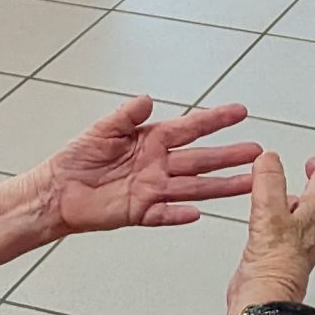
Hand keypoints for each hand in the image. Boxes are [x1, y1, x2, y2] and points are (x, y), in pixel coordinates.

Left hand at [41, 96, 261, 235]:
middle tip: (257, 152)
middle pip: (202, 159)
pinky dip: (179, 214)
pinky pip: (165, 214)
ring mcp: (153, 189)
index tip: (240, 112)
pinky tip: (198, 214)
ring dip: (221, 186)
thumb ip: (126, 116)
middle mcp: (159, 165)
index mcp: (152, 141)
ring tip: (248, 184)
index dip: (215, 119)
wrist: (58, 190)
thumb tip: (147, 100)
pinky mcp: (140, 212)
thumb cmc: (78, 158)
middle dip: (230, 156)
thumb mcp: (102, 129)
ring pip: (194, 187)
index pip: (191, 128)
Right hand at [226, 149, 314, 312]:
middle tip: (306, 175)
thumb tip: (270, 158)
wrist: (263, 302)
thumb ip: (269, 182)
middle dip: (312, 186)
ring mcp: (299, 247)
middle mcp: (312, 232)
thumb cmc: (275, 267)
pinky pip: (288, 234)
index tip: (313, 161)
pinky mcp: (285, 259)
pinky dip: (282, 222)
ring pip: (305, 219)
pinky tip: (269, 226)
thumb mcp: (269, 213)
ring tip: (284, 196)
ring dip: (296, 204)